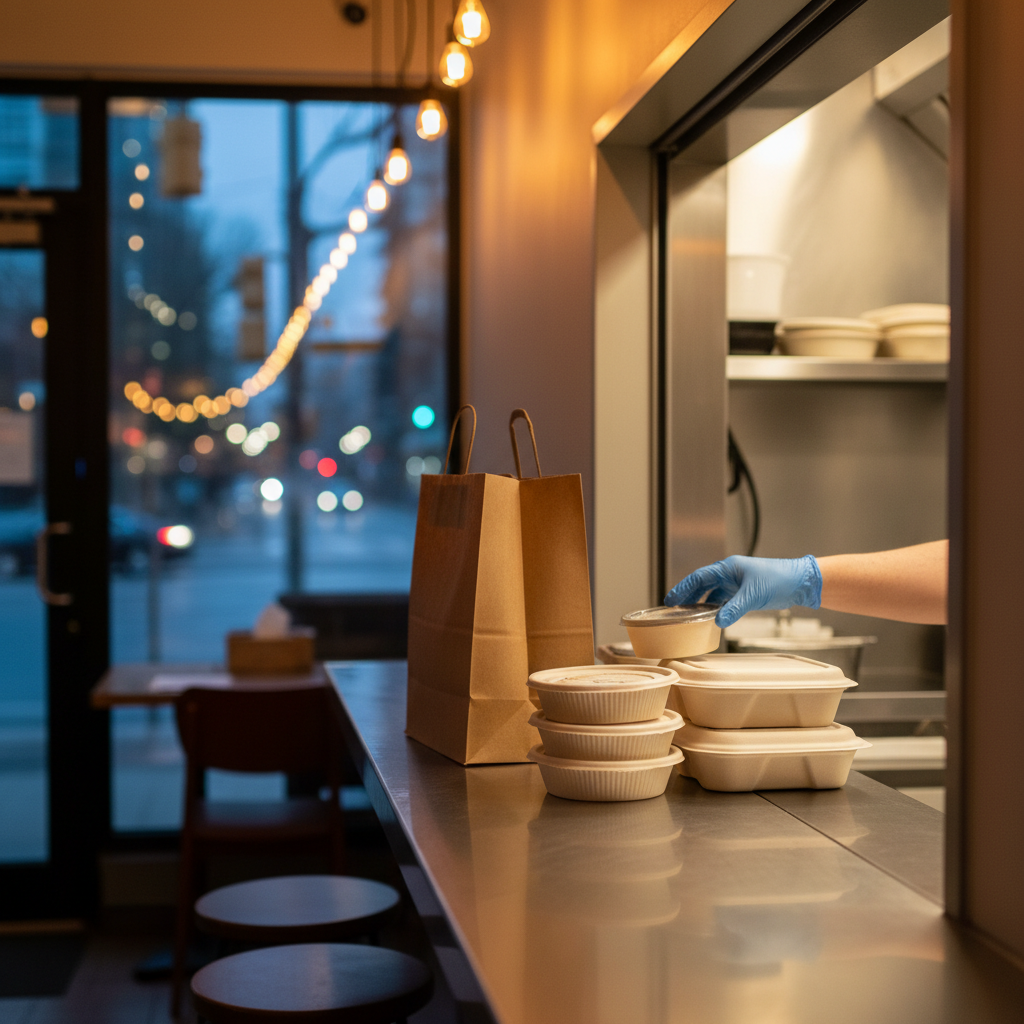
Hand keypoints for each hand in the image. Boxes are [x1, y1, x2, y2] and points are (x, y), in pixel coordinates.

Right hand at [665, 554, 821, 628]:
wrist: (800, 583)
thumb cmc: (778, 580)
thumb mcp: (753, 595)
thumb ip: (734, 608)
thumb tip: (718, 622)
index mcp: (728, 568)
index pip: (699, 577)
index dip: (683, 588)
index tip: (670, 599)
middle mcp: (730, 574)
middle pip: (702, 585)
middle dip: (688, 596)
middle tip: (674, 609)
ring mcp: (737, 583)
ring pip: (713, 593)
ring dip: (701, 604)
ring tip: (689, 616)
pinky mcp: (745, 593)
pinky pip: (725, 601)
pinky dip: (716, 609)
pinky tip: (712, 618)